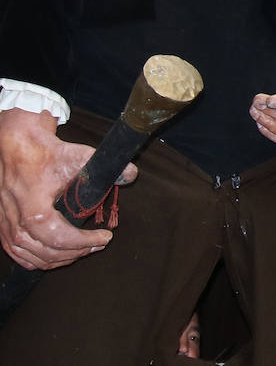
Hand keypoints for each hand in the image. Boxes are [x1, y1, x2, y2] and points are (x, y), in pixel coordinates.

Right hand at [0, 108, 136, 269]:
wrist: (20, 147)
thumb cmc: (48, 153)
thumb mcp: (79, 156)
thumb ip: (106, 166)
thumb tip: (131, 174)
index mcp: (34, 208)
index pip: (60, 238)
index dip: (85, 242)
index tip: (106, 237)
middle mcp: (16, 221)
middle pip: (47, 252)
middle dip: (77, 252)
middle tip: (98, 244)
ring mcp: (6, 226)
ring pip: (32, 257)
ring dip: (60, 259)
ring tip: (83, 250)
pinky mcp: (3, 227)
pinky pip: (18, 254)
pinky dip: (38, 260)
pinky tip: (57, 256)